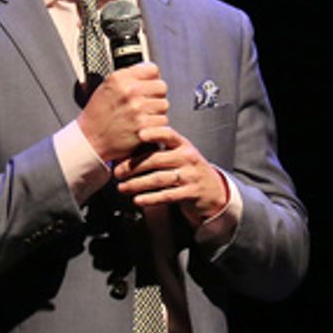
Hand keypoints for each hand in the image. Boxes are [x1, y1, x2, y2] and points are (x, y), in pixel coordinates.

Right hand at [76, 62, 169, 162]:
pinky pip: (162, 121)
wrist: (89, 140)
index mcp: (119, 78)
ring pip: (164, 104)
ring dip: (156, 111)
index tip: (148, 85)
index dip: (151, 79)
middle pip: (161, 86)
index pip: (152, 69)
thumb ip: (127, 79)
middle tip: (145, 103)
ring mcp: (137, 108)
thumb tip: (149, 73)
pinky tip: (143, 126)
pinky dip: (155, 126)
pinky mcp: (143, 125)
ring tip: (142, 116)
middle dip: (155, 95)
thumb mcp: (106, 88)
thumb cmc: (97, 116)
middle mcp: (129, 91)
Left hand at [113, 125, 228, 226]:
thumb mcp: (181, 154)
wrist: (214, 190)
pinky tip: (138, 200)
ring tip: (122, 187)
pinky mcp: (191, 193)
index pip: (169, 134)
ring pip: (159, 179)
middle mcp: (188, 158)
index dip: (154, 133)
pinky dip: (150, 199)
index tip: (139, 134)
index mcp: (183, 145)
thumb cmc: (190, 170)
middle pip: (157, 159)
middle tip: (118, 172)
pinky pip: (167, 196)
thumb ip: (161, 150)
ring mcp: (190, 176)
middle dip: (134, 166)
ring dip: (137, 184)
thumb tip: (129, 150)